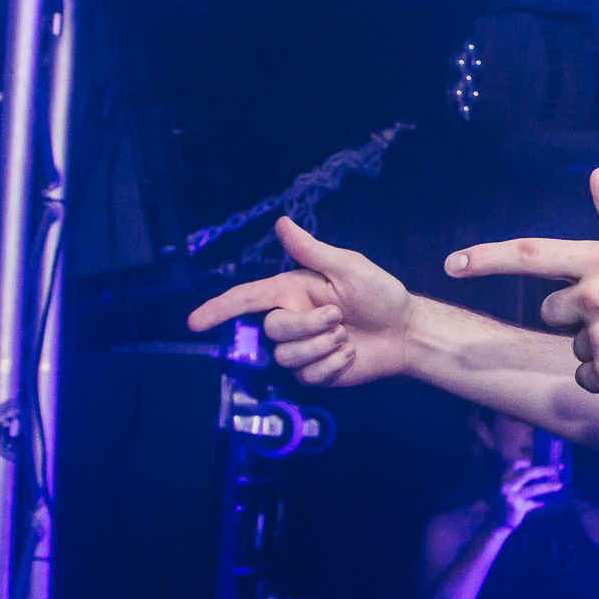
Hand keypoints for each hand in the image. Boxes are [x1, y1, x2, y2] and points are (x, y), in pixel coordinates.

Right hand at [186, 217, 417, 386]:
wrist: (404, 330)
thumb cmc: (380, 294)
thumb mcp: (348, 267)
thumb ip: (312, 250)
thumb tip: (282, 222)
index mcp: (292, 291)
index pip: (246, 299)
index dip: (218, 309)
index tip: (194, 322)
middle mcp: (291, 319)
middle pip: (273, 330)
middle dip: (307, 326)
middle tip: (339, 318)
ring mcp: (301, 348)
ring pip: (287, 356)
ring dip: (322, 347)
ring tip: (346, 337)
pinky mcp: (315, 372)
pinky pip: (308, 376)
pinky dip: (333, 365)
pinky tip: (350, 354)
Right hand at [494, 459, 564, 528]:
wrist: (497, 522)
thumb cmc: (508, 503)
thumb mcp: (514, 490)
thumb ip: (526, 483)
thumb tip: (547, 476)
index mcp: (505, 477)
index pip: (518, 463)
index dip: (531, 461)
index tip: (544, 461)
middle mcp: (506, 484)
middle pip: (529, 473)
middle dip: (546, 470)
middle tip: (558, 469)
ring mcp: (511, 495)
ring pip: (535, 488)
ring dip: (549, 486)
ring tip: (560, 485)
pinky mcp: (516, 507)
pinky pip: (535, 502)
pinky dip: (544, 501)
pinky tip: (552, 500)